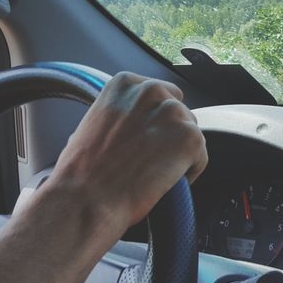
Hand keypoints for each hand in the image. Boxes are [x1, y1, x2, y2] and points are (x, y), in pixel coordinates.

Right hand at [44, 73, 207, 236]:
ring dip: (179, 154)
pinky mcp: (191, 138)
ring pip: (190, 135)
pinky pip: (200, 159)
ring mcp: (174, 113)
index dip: (156, 121)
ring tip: (152, 173)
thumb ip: (121, 113)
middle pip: (180, 112)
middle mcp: (152, 90)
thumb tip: (136, 122)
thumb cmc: (83, 170)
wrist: (87, 198)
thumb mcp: (94, 122)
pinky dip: (188, 174)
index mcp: (126, 83)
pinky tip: (162, 183)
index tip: (146, 139)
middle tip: (150, 159)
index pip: (161, 95)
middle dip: (170, 135)